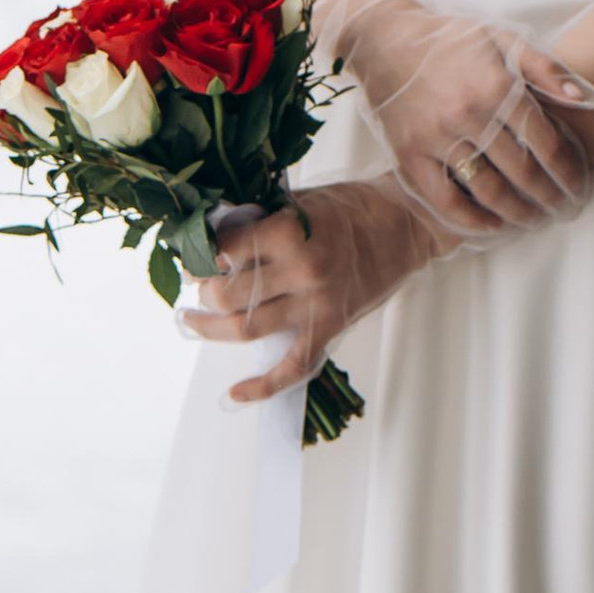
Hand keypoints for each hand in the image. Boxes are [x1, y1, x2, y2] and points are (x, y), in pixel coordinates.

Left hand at [181, 186, 448, 401]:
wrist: (401, 225)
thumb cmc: (347, 207)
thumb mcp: (296, 199)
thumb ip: (256, 219)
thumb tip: (209, 236)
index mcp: (288, 232)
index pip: (223, 251)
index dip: (200, 256)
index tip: (192, 256)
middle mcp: (300, 270)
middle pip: (228, 295)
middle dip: (203, 293)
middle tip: (197, 287)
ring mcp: (316, 304)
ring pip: (246, 330)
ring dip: (211, 329)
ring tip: (193, 322)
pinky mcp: (330, 327)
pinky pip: (294, 366)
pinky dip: (263, 386)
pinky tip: (236, 392)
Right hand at [346, 12, 593, 236]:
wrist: (384, 39)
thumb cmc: (450, 39)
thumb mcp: (502, 39)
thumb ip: (545, 68)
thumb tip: (585, 99)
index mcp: (497, 86)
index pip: (547, 144)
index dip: (569, 173)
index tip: (579, 188)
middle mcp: (468, 114)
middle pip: (523, 173)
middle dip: (550, 198)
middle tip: (563, 210)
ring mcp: (436, 136)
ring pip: (488, 190)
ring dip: (518, 213)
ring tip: (534, 220)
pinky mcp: (409, 153)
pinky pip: (444, 199)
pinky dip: (472, 219)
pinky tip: (492, 225)